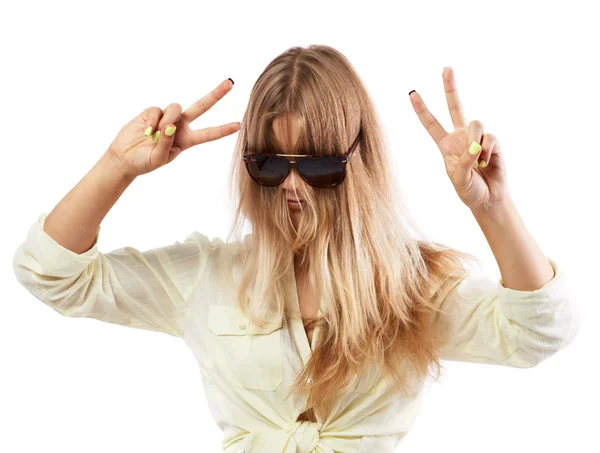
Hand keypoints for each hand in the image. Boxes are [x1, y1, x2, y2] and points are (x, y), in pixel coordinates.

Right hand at [107, 78, 239, 177]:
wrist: (124, 157)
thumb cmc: (144, 162)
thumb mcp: (158, 159)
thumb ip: (167, 143)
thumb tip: (169, 125)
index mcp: (186, 140)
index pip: (208, 134)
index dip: (222, 130)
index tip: (238, 126)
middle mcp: (179, 126)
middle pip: (201, 107)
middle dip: (215, 95)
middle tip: (230, 83)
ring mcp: (166, 117)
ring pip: (176, 108)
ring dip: (168, 119)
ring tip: (156, 134)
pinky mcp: (152, 112)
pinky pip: (157, 110)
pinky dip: (153, 121)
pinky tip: (146, 132)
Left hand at [409, 67, 508, 212]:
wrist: (489, 199)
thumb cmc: (469, 190)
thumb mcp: (459, 179)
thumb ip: (463, 162)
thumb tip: (475, 146)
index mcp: (445, 145)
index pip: (431, 124)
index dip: (421, 109)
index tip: (411, 93)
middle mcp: (460, 137)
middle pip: (455, 106)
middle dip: (450, 87)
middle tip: (446, 68)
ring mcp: (477, 138)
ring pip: (475, 124)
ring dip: (475, 142)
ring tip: (477, 159)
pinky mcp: (493, 142)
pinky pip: (489, 138)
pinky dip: (487, 151)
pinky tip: (486, 162)